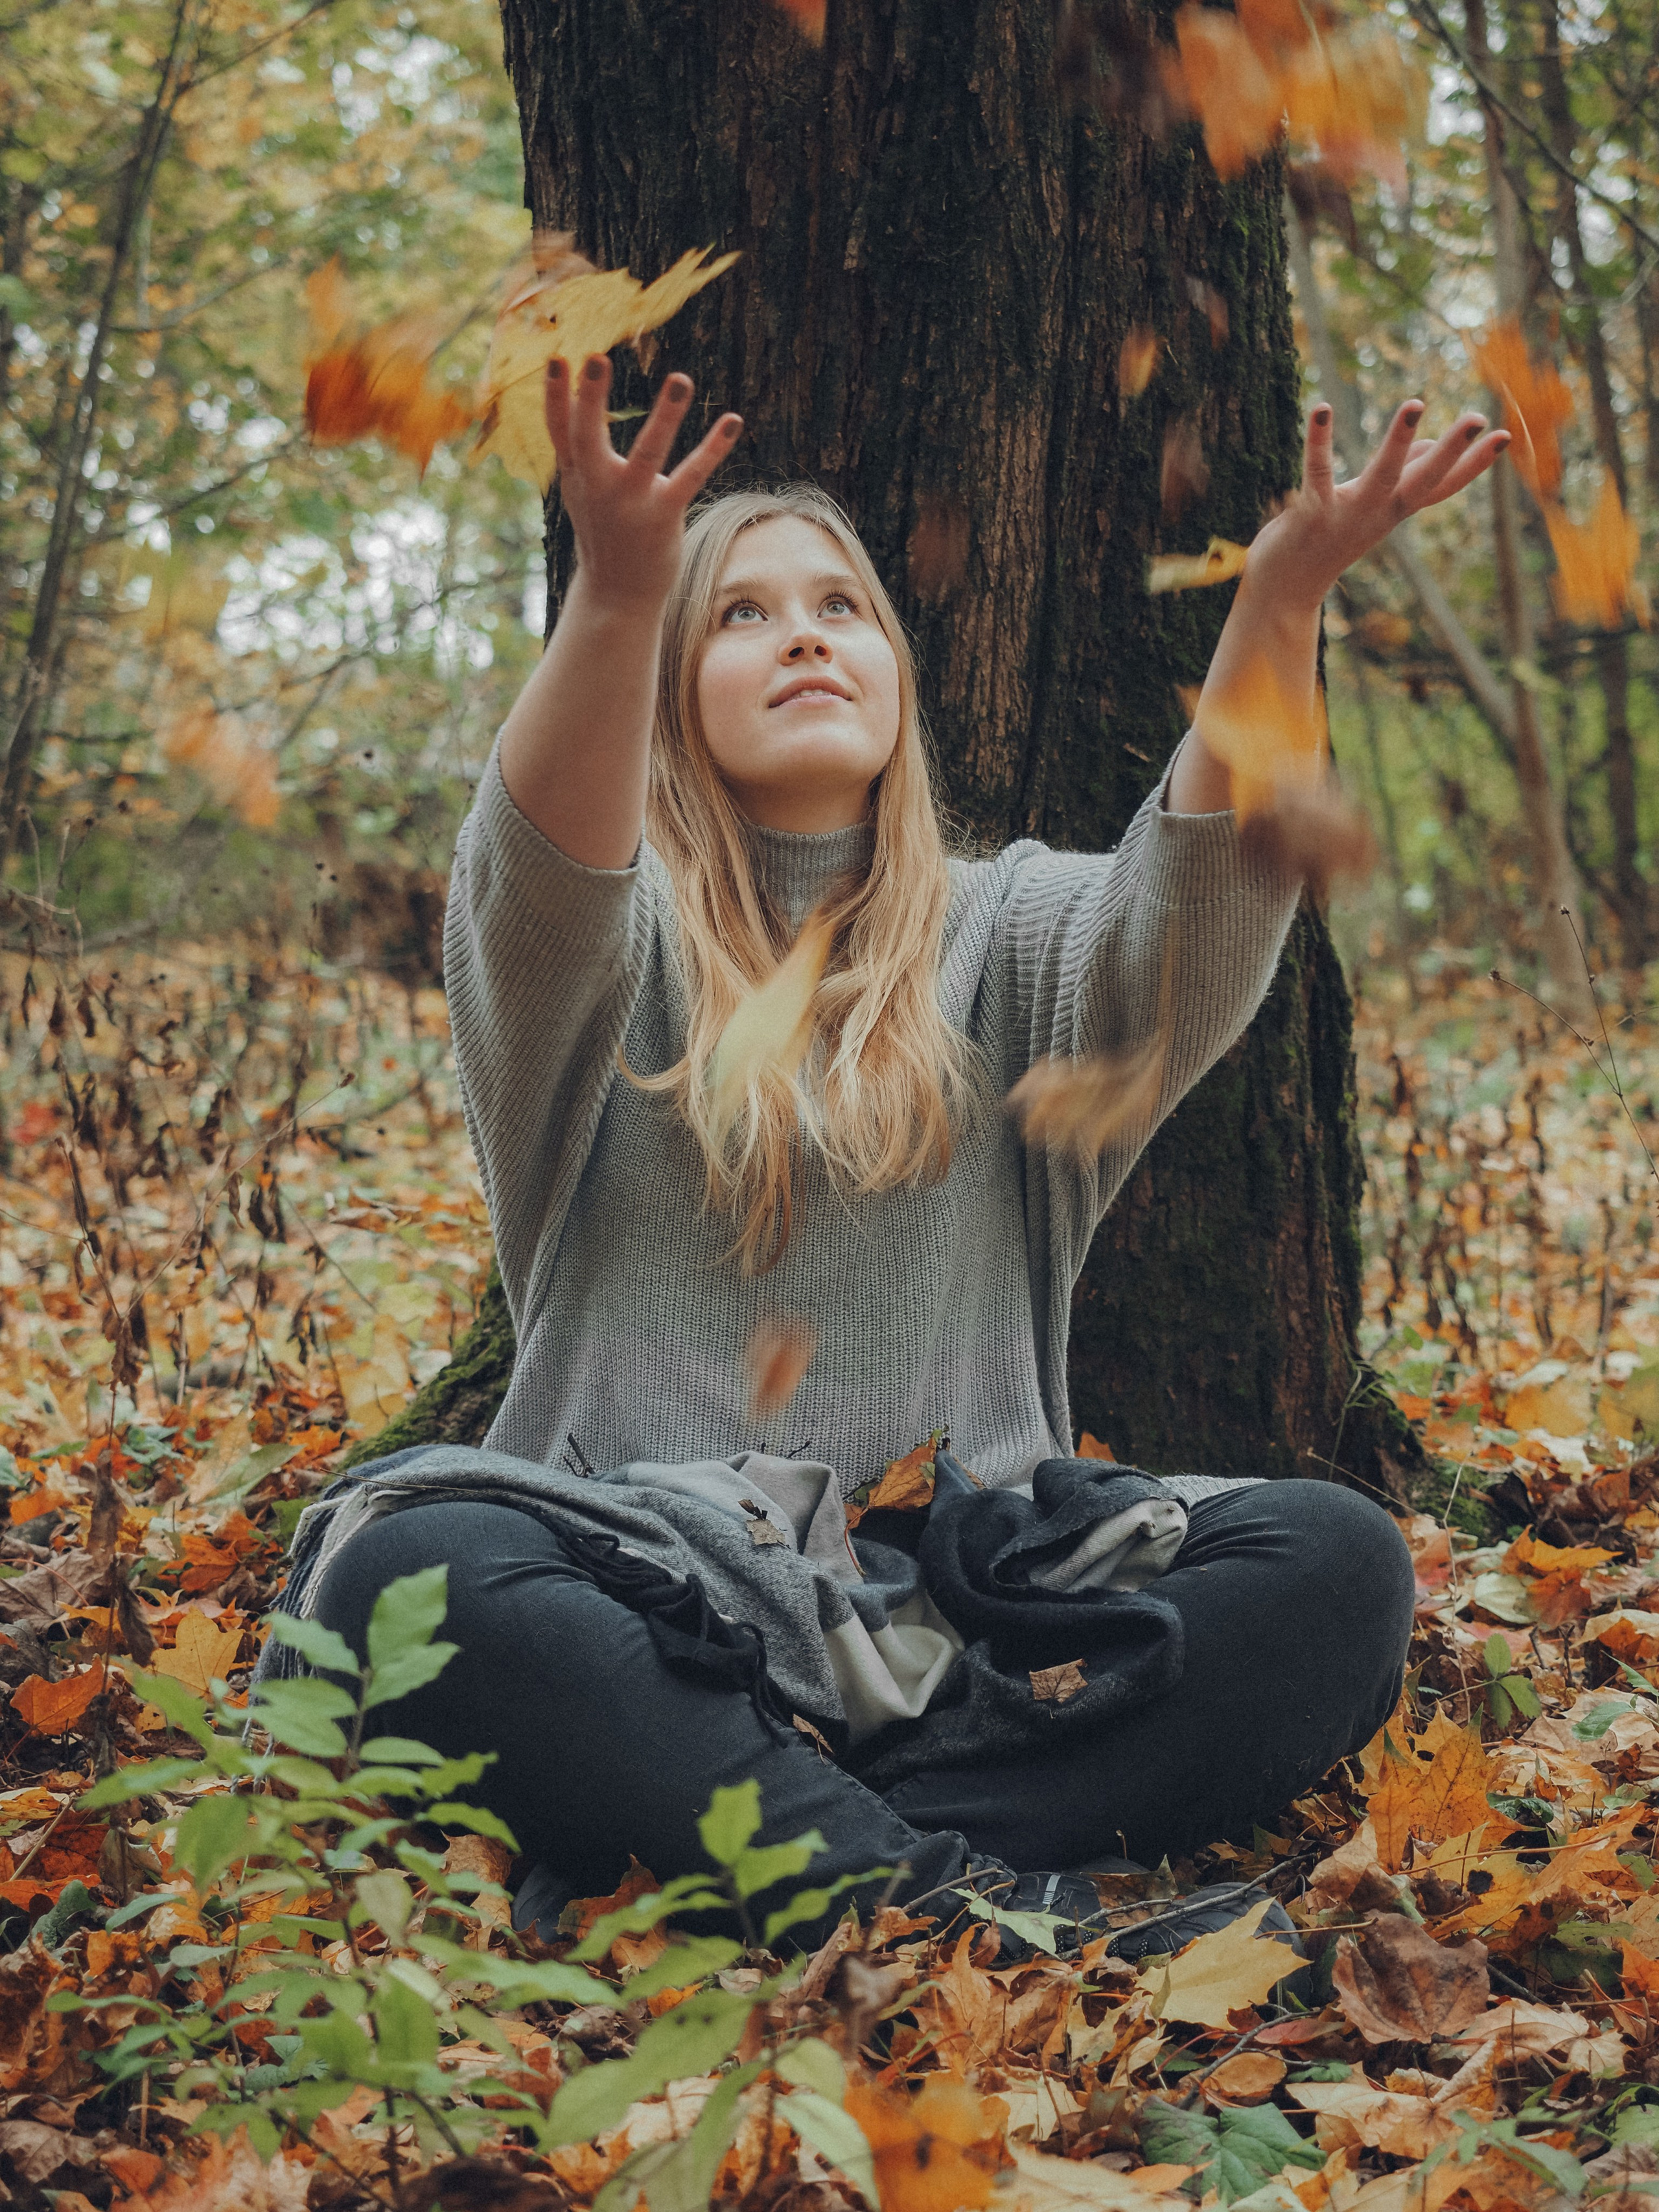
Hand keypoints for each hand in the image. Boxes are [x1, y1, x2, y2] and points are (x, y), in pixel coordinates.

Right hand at [546, 354, 742, 614]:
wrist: (617, 594)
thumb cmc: (603, 532)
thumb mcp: (580, 491)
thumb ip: (575, 449)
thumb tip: (567, 397)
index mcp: (577, 476)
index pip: (560, 431)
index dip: (555, 397)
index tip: (555, 358)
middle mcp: (599, 487)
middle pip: (589, 437)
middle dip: (591, 399)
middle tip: (597, 357)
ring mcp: (632, 502)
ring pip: (648, 453)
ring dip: (665, 416)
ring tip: (681, 378)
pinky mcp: (664, 516)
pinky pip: (691, 476)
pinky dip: (714, 448)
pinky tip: (734, 420)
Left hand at [1240, 399, 1510, 615]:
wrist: (1284, 591)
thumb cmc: (1326, 539)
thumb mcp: (1370, 508)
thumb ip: (1401, 476)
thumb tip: (1432, 444)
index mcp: (1393, 511)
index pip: (1442, 487)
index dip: (1474, 465)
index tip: (1506, 436)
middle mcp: (1377, 514)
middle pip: (1423, 482)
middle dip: (1453, 452)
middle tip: (1478, 418)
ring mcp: (1347, 515)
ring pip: (1380, 476)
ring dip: (1398, 442)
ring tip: (1415, 404)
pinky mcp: (1311, 513)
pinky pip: (1317, 472)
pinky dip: (1319, 441)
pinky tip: (1321, 407)